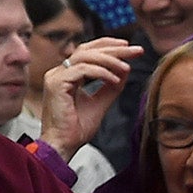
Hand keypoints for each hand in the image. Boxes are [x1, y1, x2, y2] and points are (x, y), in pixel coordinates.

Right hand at [38, 37, 142, 159]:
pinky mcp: (56, 84)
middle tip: (137, 50)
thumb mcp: (100, 102)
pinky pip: (82, 70)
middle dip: (114, 48)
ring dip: (110, 59)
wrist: (63, 145)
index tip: (130, 48)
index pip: (87, 52)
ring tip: (127, 67)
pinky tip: (115, 80)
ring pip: (85, 56)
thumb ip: (110, 86)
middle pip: (87, 49)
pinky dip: (102, 73)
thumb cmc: (76, 128)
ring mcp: (55, 77)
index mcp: (66, 76)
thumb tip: (125, 68)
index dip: (108, 46)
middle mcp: (58, 73)